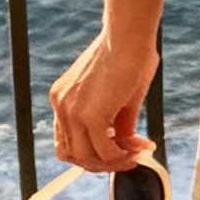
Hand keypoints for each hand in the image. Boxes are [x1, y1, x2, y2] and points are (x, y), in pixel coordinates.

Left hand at [50, 0, 162, 171]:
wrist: (129, 36)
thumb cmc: (130, 53)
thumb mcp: (120, 94)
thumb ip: (117, 120)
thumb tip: (123, 144)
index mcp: (63, 96)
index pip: (67, 139)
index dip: (93, 149)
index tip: (120, 146)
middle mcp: (61, 105)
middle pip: (73, 153)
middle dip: (103, 161)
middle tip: (130, 156)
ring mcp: (72, 112)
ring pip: (87, 158)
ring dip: (113, 163)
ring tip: (136, 156)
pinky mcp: (90, 116)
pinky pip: (104, 152)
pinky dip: (122, 157)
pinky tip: (138, 151)